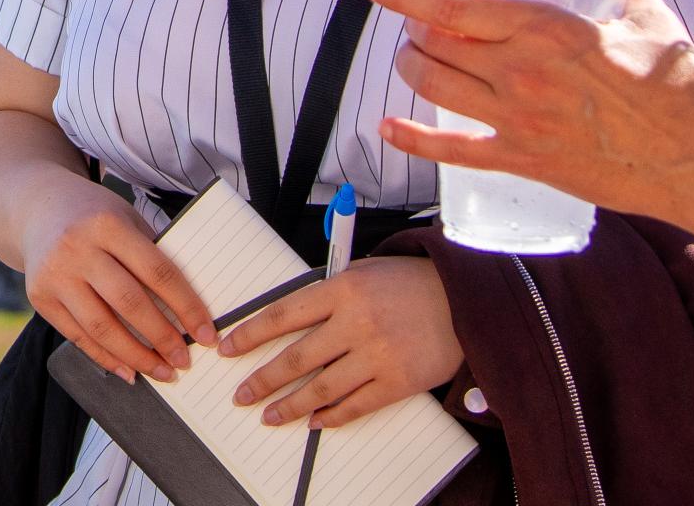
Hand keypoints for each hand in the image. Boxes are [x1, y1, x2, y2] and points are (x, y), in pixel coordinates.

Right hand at [22, 176, 218, 381]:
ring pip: (102, 327)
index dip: (186, 307)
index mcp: (107, 224)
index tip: (207, 334)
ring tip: (162, 372)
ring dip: (137, 356)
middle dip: (163, 338)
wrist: (38, 206)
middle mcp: (77, 248)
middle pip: (129, 302)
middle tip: (185, 360)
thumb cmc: (94, 215)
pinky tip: (129, 370)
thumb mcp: (125, 219)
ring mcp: (55, 274)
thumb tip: (188, 310)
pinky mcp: (39, 297)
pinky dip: (106, 358)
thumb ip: (151, 256)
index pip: (157, 271)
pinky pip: (78, 336)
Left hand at [217, 256, 461, 428]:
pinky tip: (314, 421)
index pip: (282, 315)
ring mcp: (376, 356)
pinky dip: (331, 417)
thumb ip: (329, 295)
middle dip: (262, 380)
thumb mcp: (363, 272)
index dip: (251, 335)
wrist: (464, 299)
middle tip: (241, 394)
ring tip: (269, 416)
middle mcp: (355, 324)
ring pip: (321, 388)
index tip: (229, 348)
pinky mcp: (398, 382)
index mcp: (341, 290)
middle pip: (295, 358)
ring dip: (289, 405)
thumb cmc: (411, 282)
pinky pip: (356, 405)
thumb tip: (291, 320)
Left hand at [361, 0, 693, 222]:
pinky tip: (389, 127)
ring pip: (435, 88)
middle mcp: (522, 71)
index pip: (454, 7)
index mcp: (547, 29)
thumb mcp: (646, 16)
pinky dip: (412, 138)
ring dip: (411, 70)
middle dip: (414, 31)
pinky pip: (452, 150)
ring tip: (411, 61)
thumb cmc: (677, 86)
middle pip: (436, 45)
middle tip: (416, 27)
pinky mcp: (525, 161)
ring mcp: (519, 119)